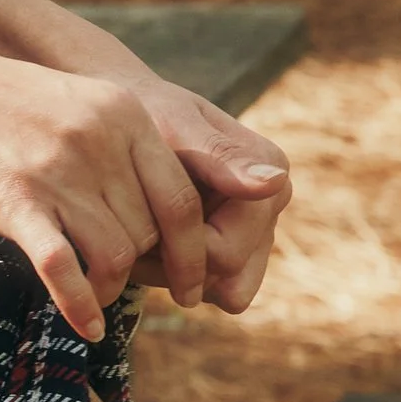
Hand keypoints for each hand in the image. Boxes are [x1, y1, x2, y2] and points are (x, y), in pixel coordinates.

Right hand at [0, 38, 252, 344]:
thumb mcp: (68, 101)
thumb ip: (113, 141)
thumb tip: (148, 205)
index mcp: (122, 111)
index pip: (183, 197)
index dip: (195, 251)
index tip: (197, 285)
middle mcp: (99, 138)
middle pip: (148, 232)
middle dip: (140, 268)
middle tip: (122, 286)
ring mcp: (56, 169)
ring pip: (114, 254)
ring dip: (109, 288)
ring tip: (95, 298)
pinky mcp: (11, 198)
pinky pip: (63, 267)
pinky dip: (79, 305)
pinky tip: (84, 326)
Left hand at [120, 78, 289, 313]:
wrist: (130, 114)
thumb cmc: (149, 112)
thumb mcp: (175, 125)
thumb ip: (220, 156)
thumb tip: (275, 183)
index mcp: (270, 176)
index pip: (224, 254)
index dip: (171, 248)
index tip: (132, 221)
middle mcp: (272, 204)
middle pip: (224, 276)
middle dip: (171, 261)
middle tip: (125, 229)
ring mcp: (258, 228)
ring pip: (220, 289)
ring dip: (171, 271)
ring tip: (134, 231)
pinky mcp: (238, 244)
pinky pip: (211, 286)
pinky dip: (174, 272)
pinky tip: (146, 242)